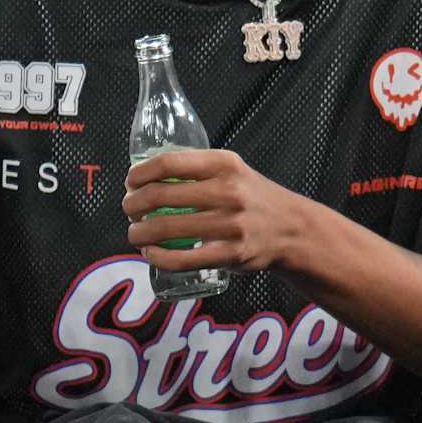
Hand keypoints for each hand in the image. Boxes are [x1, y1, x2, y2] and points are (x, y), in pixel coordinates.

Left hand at [124, 149, 315, 273]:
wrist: (292, 228)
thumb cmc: (253, 197)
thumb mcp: (234, 170)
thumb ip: (199, 169)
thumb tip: (148, 174)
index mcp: (225, 164)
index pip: (169, 163)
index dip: (140, 173)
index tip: (130, 181)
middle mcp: (228, 191)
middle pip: (160, 196)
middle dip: (132, 204)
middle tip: (129, 209)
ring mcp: (230, 225)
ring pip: (165, 229)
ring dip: (138, 233)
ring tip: (135, 233)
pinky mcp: (230, 254)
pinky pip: (181, 259)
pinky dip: (157, 257)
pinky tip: (151, 253)